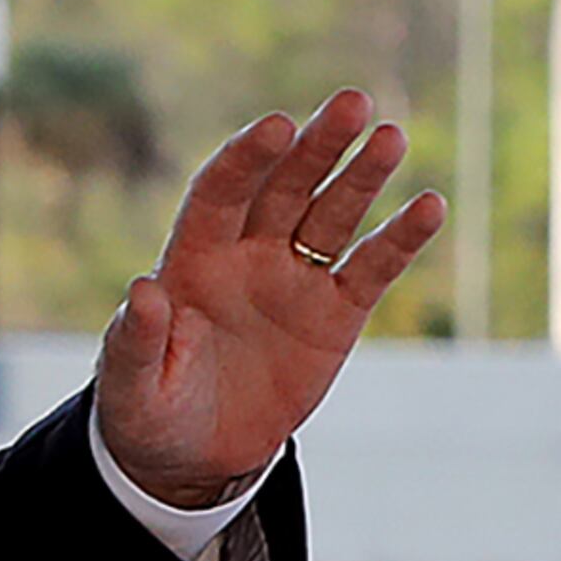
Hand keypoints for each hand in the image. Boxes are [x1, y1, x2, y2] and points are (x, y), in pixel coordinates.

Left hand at [94, 88, 443, 508]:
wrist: (193, 458)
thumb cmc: (148, 411)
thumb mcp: (131, 384)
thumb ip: (135, 340)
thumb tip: (144, 289)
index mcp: (192, 260)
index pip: (221, 192)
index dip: (247, 159)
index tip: (277, 126)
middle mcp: (246, 255)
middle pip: (285, 186)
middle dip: (316, 145)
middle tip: (352, 103)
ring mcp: (293, 280)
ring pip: (332, 214)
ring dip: (361, 176)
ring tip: (390, 136)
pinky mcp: (334, 316)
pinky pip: (371, 269)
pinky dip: (399, 239)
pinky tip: (429, 205)